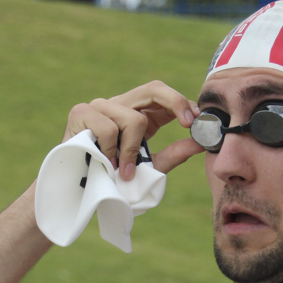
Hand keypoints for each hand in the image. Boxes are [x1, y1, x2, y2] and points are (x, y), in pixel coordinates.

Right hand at [63, 81, 203, 179]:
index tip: (198, 122)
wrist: (80, 194)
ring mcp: (100, 106)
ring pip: (134, 118)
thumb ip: (175, 153)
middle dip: (175, 103)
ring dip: (132, 149)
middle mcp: (121, 105)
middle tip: (187, 123)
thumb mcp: (151, 167)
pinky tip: (103, 162)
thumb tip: (202, 143)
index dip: (183, 103)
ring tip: (123, 169)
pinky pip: (108, 128)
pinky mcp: (81, 113)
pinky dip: (111, 150)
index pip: (164, 96)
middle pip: (154, 88)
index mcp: (139, 114)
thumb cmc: (116, 179)